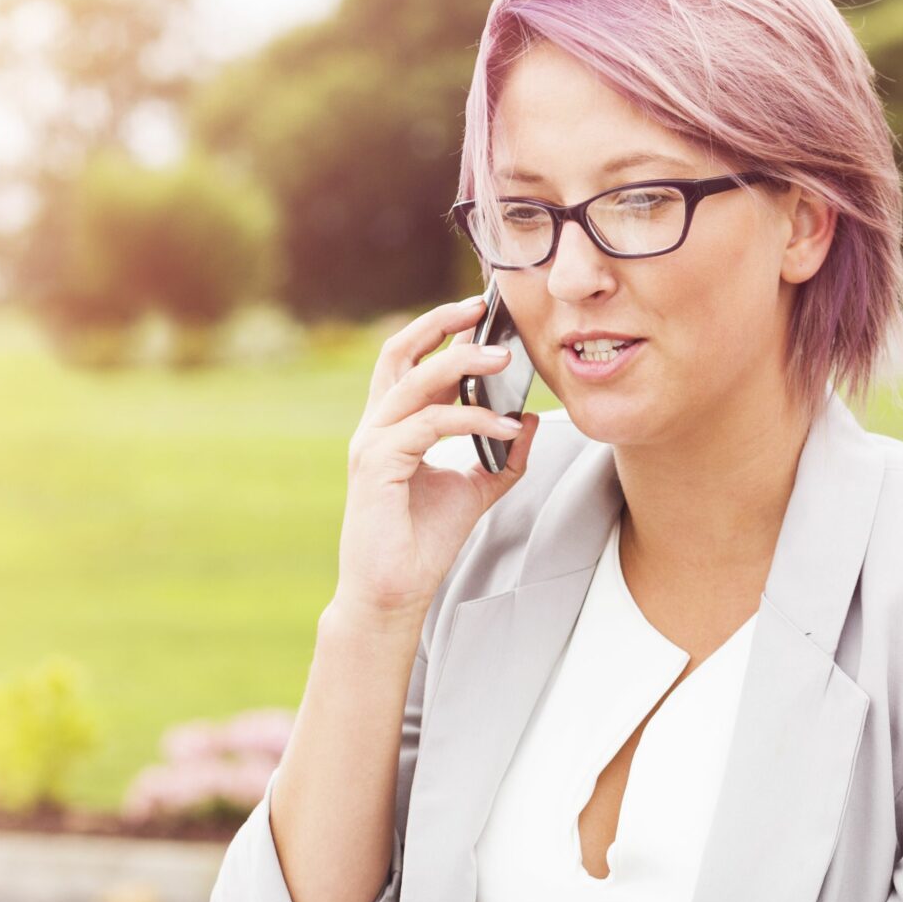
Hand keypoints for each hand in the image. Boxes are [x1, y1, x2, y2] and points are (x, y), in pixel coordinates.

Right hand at [335, 293, 541, 623]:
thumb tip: (530, 419)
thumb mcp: (475, 489)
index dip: (439, 329)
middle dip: (440, 324)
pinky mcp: (378, 465)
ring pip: (415, 381)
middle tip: (483, 310)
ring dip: (463, 365)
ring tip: (506, 363)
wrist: (395, 590)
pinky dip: (469, 420)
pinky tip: (504, 427)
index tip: (478, 311)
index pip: (409, 360)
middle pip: (399, 352)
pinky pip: (427, 425)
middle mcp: (375, 426)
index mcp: (391, 425)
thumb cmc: (424, 541)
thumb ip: (501, 455)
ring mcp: (372, 443)